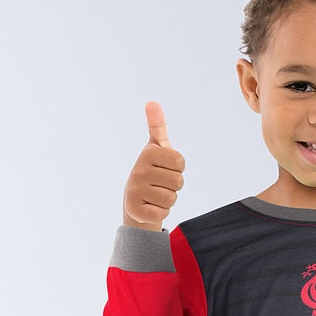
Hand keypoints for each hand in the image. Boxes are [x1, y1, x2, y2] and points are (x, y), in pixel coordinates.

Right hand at [123, 101, 186, 229]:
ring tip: (155, 195)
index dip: (177, 169)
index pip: (180, 163)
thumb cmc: (152, 171)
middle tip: (160, 183)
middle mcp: (138, 170)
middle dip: (174, 185)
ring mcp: (135, 191)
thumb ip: (157, 126)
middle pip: (178, 181)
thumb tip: (152, 102)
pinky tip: (150, 206)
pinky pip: (163, 213)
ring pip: (172, 198)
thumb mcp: (156, 148)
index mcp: (147, 153)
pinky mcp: (136, 211)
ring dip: (168, 199)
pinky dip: (160, 212)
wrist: (134, 201)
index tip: (165, 168)